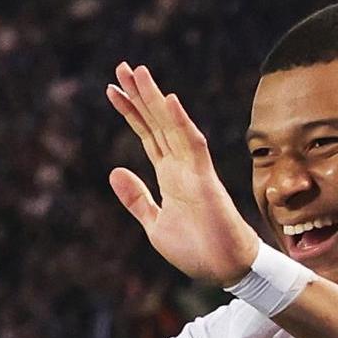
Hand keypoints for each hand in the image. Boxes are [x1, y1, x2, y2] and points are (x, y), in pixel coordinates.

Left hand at [106, 62, 259, 285]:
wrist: (224, 270)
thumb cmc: (196, 249)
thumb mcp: (154, 224)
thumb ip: (137, 198)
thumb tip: (115, 171)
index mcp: (169, 175)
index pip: (147, 135)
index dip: (131, 112)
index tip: (113, 90)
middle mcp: (180, 166)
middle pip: (156, 122)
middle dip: (139, 95)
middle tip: (122, 67)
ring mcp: (193, 170)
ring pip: (171, 125)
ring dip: (154, 99)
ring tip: (137, 72)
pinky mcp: (204, 180)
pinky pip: (192, 145)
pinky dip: (181, 122)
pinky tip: (168, 100)